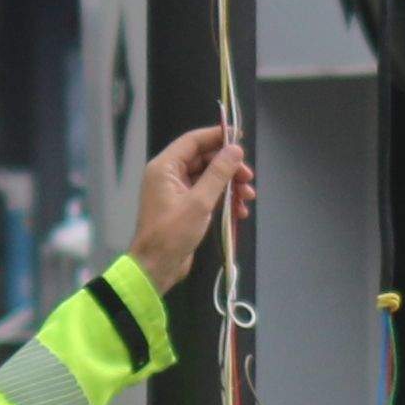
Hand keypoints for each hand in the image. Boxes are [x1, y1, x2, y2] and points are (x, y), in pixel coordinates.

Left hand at [129, 127, 252, 285]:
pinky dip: (223, 200)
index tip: (239, 136)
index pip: (193, 141)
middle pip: (203, 160)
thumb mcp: (199, 202)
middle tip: (248, 178)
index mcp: (165, 167)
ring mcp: (176, 191)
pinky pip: (207, 195)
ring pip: (208, 178)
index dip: (217, 136)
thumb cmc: (172, 234)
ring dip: (230, 186)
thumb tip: (234, 150)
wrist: (156, 267)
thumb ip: (218, 174)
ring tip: (248, 197)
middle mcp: (169, 175)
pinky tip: (239, 211)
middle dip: (228, 168)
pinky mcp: (184, 207)